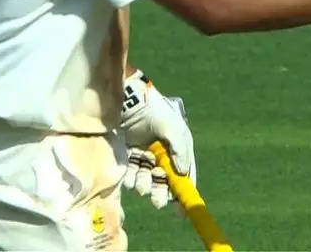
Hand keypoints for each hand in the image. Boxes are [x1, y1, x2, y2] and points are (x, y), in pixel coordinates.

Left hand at [119, 70, 195, 207]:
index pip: (183, 174)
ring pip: (146, 181)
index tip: (182, 210)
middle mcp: (160, 155)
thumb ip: (180, 150)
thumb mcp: (172, 127)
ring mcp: (142, 157)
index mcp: (176, 149)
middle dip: (162, 193)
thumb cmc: (153, 111)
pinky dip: (131, 179)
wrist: (126, 100)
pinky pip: (130, 175)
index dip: (184, 191)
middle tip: (159, 201)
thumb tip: (183, 174)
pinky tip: (131, 176)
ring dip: (146, 186)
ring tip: (142, 184)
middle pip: (164, 182)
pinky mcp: (125, 157)